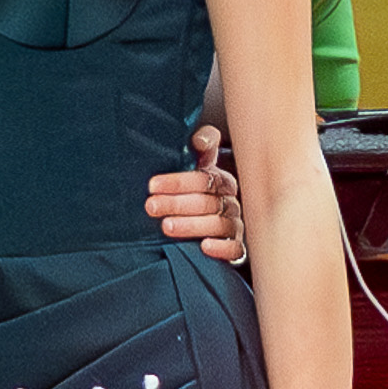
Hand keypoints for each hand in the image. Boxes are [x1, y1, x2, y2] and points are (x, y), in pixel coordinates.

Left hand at [145, 126, 247, 265]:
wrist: (211, 219)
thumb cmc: (198, 192)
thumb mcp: (197, 167)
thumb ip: (200, 149)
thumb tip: (199, 139)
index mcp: (221, 181)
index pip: (204, 179)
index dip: (178, 181)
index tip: (152, 186)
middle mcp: (230, 202)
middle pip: (207, 202)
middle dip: (177, 204)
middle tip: (151, 207)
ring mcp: (234, 225)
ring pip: (219, 224)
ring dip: (192, 225)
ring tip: (166, 227)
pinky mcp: (236, 247)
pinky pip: (235, 249)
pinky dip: (222, 248)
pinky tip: (204, 247)